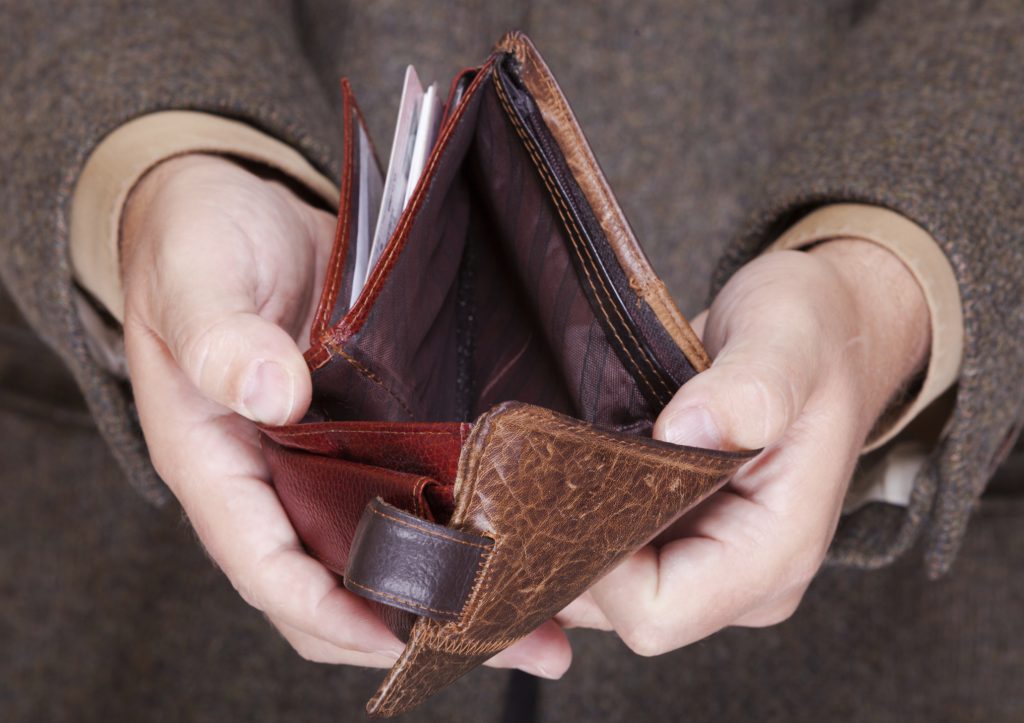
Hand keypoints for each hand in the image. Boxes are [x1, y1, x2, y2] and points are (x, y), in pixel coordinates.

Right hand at [121, 155, 569, 676]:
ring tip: (548, 610)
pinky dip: (465, 519)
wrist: (231, 209)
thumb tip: (270, 391)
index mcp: (217, 461)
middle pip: (340, 580)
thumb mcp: (195, 277)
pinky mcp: (373, 428)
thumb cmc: (195, 244)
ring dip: (460, 585)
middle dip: (419, 622)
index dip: (324, 609)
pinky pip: (417, 492)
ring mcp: (329, 458)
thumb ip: (219, 336)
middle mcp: (277, 477)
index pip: (264, 562)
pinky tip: (528, 528)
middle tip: (515, 639)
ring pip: (390, 547)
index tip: (395, 635)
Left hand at [558, 240, 929, 651]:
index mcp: (774, 554)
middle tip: (522, 474)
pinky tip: (543, 478)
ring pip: (599, 589)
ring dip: (555, 535)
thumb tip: (686, 431)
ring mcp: (703, 561)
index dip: (596, 562)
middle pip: (616, 610)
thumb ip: (751, 390)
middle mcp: (737, 578)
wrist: (824, 329)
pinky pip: (602, 557)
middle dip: (561, 550)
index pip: (656, 611)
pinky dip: (565, 524)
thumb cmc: (814, 334)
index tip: (565, 484)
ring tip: (532, 466)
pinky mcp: (674, 536)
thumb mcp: (790, 343)